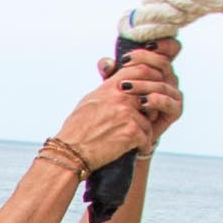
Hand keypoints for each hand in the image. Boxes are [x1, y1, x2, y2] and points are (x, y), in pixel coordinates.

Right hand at [47, 67, 163, 175]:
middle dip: (149, 113)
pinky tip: (136, 150)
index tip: (151, 91)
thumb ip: (108, 90)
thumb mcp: (89, 101)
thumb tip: (120, 84)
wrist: (71, 152)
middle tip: (143, 124)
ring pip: (148, 122)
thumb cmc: (77, 129)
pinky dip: (143, 147)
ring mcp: (127, 114)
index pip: (140, 71)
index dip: (151, 79)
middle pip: (150, 99)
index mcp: (111, 88)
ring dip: (144, 133)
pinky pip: (147, 138)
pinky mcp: (131, 132)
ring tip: (135, 141)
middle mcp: (121, 97)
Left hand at [112, 40, 187, 142]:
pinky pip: (169, 102)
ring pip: (162, 83)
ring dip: (143, 84)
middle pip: (164, 62)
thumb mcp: (112, 85)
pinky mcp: (175, 110)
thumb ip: (110, 72)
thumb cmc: (120, 104)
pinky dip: (157, 101)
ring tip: (124, 87)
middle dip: (144, 60)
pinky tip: (143, 102)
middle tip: (125, 63)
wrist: (126, 133)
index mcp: (159, 68)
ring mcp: (174, 94)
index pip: (170, 49)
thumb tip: (106, 63)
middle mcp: (169, 78)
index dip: (163, 43)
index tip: (146, 44)